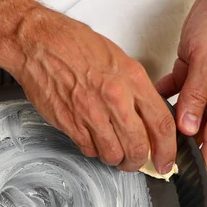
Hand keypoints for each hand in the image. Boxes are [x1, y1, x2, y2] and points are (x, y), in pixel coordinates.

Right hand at [5, 8, 175, 173]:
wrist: (39, 44)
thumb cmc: (75, 46)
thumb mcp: (119, 60)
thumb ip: (135, 90)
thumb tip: (146, 117)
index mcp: (132, 80)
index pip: (161, 123)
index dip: (167, 149)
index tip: (165, 160)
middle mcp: (115, 99)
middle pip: (138, 146)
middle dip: (138, 161)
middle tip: (136, 163)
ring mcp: (92, 114)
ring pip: (113, 154)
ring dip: (115, 159)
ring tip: (113, 153)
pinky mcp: (71, 125)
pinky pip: (90, 150)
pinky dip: (94, 151)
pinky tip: (93, 140)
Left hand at [156, 0, 206, 179]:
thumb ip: (196, 95)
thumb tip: (188, 128)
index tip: (196, 183)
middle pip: (197, 132)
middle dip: (181, 150)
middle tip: (162, 165)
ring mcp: (203, 84)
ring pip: (184, 114)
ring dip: (169, 127)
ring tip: (152, 141)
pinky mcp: (192, 70)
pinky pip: (175, 92)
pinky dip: (161, 98)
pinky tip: (148, 104)